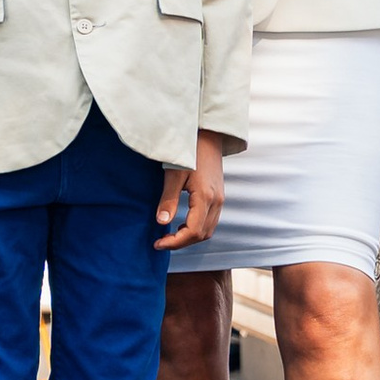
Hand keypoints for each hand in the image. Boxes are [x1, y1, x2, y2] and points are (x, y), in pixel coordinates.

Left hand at [156, 134, 227, 250]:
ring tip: (169, 236)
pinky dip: (197, 229)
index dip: (175, 242)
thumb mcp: (174, 174)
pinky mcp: (219, 196)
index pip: (193, 231)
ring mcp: (220, 199)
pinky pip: (211, 221)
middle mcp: (217, 201)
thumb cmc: (189, 151)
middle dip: (181, 243)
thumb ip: (168, 200)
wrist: (207, 136)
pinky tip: (182, 225)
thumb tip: (161, 222)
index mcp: (205, 197)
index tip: (158, 243)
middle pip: (202, 234)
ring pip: (208, 230)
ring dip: (189, 237)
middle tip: (161, 242)